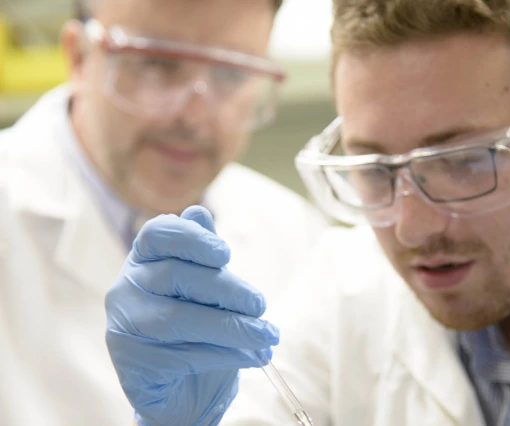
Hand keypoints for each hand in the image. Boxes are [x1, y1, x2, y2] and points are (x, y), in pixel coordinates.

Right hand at [105, 206, 278, 425]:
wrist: (185, 388)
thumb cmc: (198, 328)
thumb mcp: (208, 290)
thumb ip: (204, 255)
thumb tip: (199, 212)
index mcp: (144, 260)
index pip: (157, 235)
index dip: (191, 238)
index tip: (226, 253)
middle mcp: (126, 288)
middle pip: (177, 276)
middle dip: (227, 289)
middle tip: (260, 305)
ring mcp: (124, 326)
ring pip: (181, 318)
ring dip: (233, 327)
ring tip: (268, 335)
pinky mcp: (132, 363)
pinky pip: (184, 354)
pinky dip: (226, 354)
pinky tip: (252, 356)